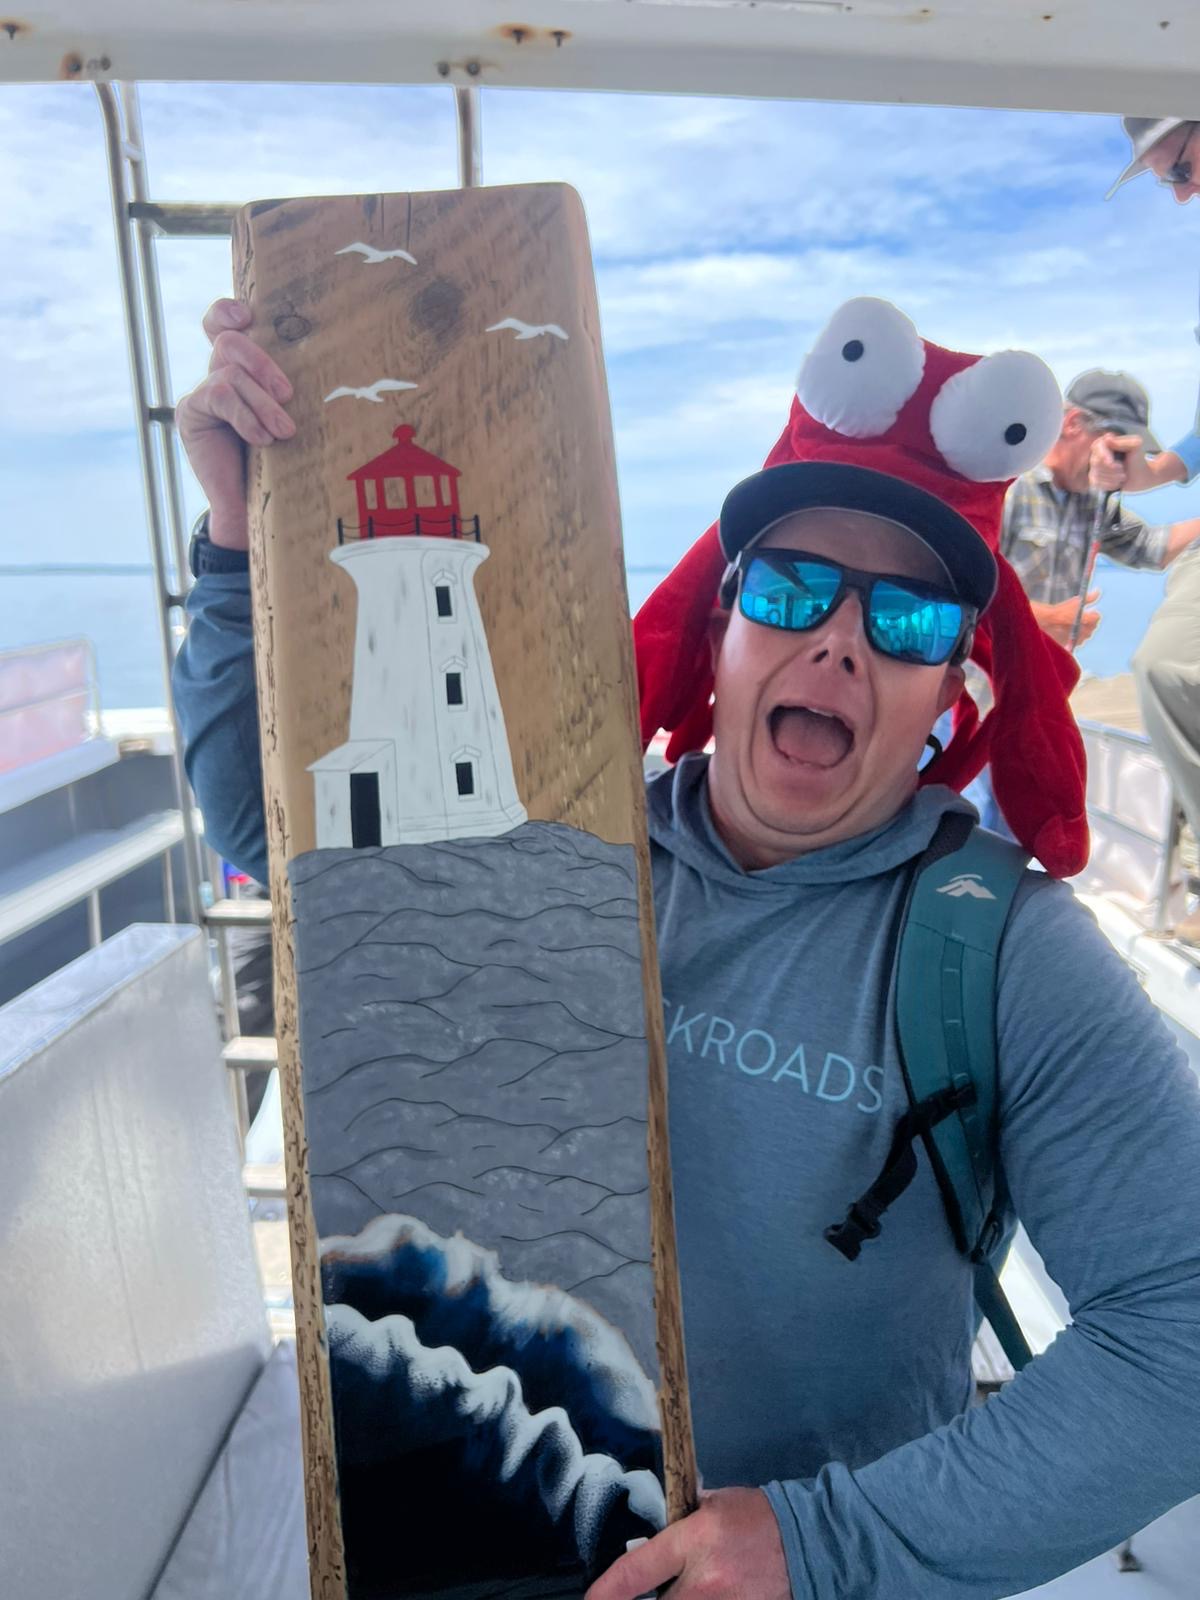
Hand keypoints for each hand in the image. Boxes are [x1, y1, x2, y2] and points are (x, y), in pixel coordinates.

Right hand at [175, 298, 295, 549]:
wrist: (253, 508)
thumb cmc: (281, 461)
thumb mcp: (289, 418)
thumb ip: (289, 392)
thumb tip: (331, 364)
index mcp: (242, 369)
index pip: (224, 324)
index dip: (228, 311)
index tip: (248, 315)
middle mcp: (218, 375)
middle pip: (230, 342)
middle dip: (263, 364)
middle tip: (288, 395)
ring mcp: (202, 394)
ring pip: (229, 373)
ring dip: (262, 401)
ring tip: (284, 431)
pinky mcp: (191, 414)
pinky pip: (218, 396)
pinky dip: (245, 416)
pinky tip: (261, 439)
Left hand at [584, 1488, 788, 1599]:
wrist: (808, 1541)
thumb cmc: (757, 1516)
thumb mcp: (714, 1504)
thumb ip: (681, 1519)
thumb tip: (654, 1529)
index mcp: (694, 1541)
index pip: (637, 1571)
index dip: (607, 1592)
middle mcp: (704, 1580)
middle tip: (636, 1597)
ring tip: (682, 1590)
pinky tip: (705, 1595)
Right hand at [1032, 593, 1099, 647]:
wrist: (1047, 622)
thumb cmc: (1061, 611)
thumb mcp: (1075, 602)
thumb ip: (1088, 598)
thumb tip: (1098, 591)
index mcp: (1089, 620)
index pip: (1097, 617)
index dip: (1093, 613)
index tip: (1089, 611)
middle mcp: (1087, 631)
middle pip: (1092, 627)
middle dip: (1089, 623)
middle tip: (1081, 618)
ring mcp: (1079, 639)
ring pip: (1085, 635)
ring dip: (1083, 630)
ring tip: (1075, 626)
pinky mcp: (1072, 644)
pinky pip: (1077, 641)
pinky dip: (1075, 637)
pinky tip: (1070, 633)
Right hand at [1088, 433, 1134, 492]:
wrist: (1138, 478)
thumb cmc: (1136, 460)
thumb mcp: (1136, 446)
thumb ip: (1124, 441)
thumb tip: (1107, 438)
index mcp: (1105, 443)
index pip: (1097, 446)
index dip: (1103, 455)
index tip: (1110, 462)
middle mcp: (1096, 454)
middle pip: (1096, 462)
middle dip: (1112, 468)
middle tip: (1122, 469)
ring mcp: (1093, 468)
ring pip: (1097, 474)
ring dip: (1113, 477)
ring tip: (1123, 475)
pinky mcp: (1094, 480)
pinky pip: (1097, 484)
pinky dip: (1111, 484)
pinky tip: (1118, 482)